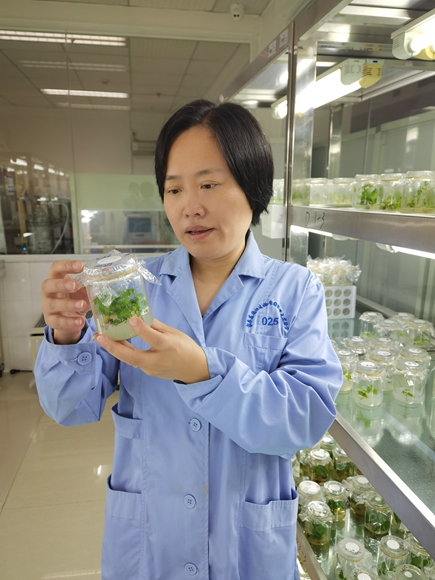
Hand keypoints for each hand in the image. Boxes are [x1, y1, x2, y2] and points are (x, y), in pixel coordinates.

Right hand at [41, 260, 89, 344]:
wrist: (69, 319)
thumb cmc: (74, 299)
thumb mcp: (82, 290)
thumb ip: (90, 283)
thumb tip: (107, 273)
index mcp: (56, 279)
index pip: (56, 268)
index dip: (66, 265)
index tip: (81, 266)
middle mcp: (48, 292)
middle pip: (48, 285)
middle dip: (62, 284)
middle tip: (75, 285)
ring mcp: (47, 306)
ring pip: (53, 304)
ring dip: (68, 304)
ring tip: (82, 305)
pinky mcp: (51, 320)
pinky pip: (58, 321)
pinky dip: (70, 321)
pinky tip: (79, 321)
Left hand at [94, 317, 209, 383]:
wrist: (193, 369)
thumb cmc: (185, 347)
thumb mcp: (173, 332)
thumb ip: (155, 326)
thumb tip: (139, 315)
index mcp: (168, 346)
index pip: (153, 338)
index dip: (142, 329)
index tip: (131, 318)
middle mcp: (159, 359)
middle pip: (133, 357)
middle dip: (114, 348)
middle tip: (99, 337)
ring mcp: (152, 369)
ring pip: (131, 360)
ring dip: (115, 349)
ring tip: (101, 338)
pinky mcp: (148, 372)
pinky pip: (134, 361)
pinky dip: (125, 352)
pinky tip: (116, 343)